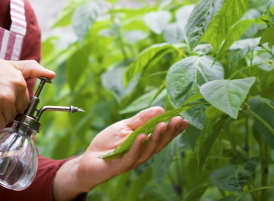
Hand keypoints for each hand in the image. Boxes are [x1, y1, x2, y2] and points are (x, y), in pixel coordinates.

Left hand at [53, 107, 188, 199]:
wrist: (89, 160)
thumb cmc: (107, 143)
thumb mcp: (125, 126)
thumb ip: (141, 119)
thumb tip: (160, 108)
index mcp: (146, 143)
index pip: (163, 136)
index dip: (174, 129)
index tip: (184, 119)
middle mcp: (143, 153)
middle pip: (160, 143)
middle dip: (170, 131)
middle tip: (178, 120)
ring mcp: (133, 160)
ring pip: (149, 149)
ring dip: (156, 137)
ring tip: (163, 124)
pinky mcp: (121, 164)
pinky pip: (131, 155)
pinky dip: (137, 146)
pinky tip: (142, 136)